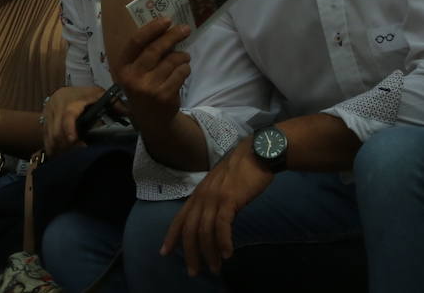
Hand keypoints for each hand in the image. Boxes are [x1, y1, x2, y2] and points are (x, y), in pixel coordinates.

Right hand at [42, 85, 108, 154]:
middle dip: (67, 146)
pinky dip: (54, 150)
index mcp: (71, 101)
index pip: (68, 115)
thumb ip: (113, 103)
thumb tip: (129, 112)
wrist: (61, 95)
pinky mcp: (43, 126)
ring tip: (71, 158)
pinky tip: (62, 157)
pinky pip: (46, 141)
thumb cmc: (83, 95)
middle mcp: (56, 109)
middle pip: (57, 132)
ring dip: (60, 150)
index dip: (69, 129)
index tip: (74, 141)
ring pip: (50, 139)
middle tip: (79, 156)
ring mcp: (47, 118)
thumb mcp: (98, 94)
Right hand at [116, 18, 192, 123]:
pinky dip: (186, 68)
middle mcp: (132, 78)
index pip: (135, 42)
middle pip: (155, 49)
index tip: (166, 20)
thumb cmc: (144, 86)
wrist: (152, 119)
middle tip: (185, 29)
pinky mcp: (164, 96)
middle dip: (173, 36)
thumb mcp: (137, 71)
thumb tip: (166, 26)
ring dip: (182, 56)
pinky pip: (181, 73)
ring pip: (172, 60)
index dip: (151, 29)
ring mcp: (148, 88)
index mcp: (123, 68)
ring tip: (184, 57)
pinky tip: (183, 70)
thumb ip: (145, 52)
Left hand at [161, 141, 273, 276]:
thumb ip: (214, 200)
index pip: (180, 218)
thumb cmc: (243, 168)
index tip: (165, 252)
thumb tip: (214, 220)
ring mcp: (214, 197)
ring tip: (215, 268)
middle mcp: (202, 196)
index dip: (171, 237)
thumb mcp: (221, 184)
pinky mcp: (229, 199)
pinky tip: (228, 254)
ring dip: (209, 253)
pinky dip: (223, 243)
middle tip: (194, 272)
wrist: (258, 152)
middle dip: (190, 254)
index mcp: (199, 193)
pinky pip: (222, 226)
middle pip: (190, 230)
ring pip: (205, 232)